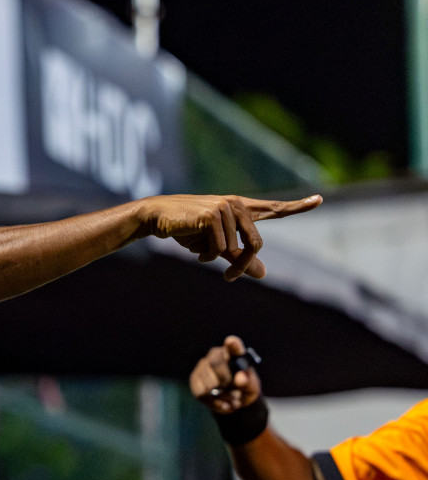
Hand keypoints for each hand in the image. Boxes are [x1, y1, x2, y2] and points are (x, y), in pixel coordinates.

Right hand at [138, 193, 321, 280]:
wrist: (158, 217)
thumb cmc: (187, 229)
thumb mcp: (216, 245)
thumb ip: (240, 258)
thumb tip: (263, 274)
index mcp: (242, 209)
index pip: (274, 208)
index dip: (297, 207)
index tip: (319, 200)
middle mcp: (238, 205)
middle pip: (255, 244)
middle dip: (242, 265)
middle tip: (230, 278)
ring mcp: (226, 208)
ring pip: (234, 249)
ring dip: (216, 259)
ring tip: (198, 251)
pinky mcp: (213, 215)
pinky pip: (218, 248)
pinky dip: (205, 255)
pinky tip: (193, 245)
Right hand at [190, 335, 262, 412]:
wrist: (233, 402)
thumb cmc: (244, 389)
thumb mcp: (252, 388)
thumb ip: (248, 382)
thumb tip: (241, 378)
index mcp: (234, 353)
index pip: (233, 346)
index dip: (232, 344)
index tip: (231, 342)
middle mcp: (216, 355)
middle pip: (216, 364)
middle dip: (226, 381)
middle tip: (236, 393)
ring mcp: (203, 366)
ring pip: (209, 382)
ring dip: (222, 396)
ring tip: (231, 400)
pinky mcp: (194, 380)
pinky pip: (201, 393)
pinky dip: (214, 402)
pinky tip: (222, 403)